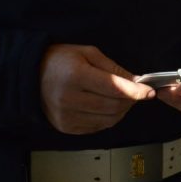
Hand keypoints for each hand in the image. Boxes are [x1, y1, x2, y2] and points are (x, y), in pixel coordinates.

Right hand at [39, 43, 154, 133]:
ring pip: (108, 120)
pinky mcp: (67, 128)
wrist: (31, 76)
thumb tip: (136, 82)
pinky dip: (108, 118)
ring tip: (122, 99)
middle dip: (131, 101)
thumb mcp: (88, 53)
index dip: (135, 92)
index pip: (114, 88)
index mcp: (76, 76)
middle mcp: (70, 99)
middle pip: (113, 107)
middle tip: (137, 93)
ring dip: (121, 111)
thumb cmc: (60, 60)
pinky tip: (106, 106)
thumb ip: (113, 68)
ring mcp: (67, 117)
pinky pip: (97, 127)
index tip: (149, 92)